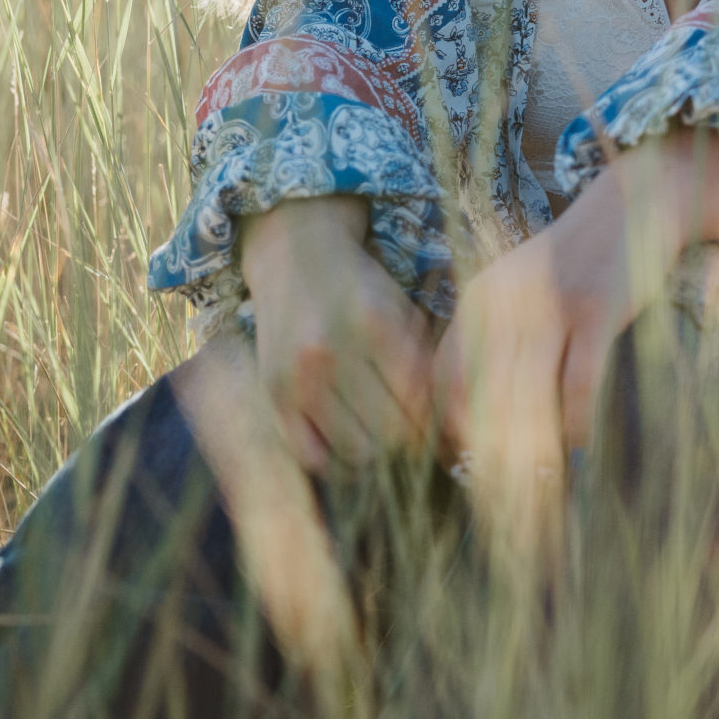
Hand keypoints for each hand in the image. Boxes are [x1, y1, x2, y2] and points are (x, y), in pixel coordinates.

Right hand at [241, 194, 435, 474]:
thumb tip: (445, 426)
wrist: (293, 258)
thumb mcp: (401, 309)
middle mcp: (330, 352)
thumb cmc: (359, 286)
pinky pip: (313, 456)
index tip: (434, 421)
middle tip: (410, 431)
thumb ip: (424, 362)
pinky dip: (337, 460)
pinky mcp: (273, 397)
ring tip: (381, 434)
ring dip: (377, 450)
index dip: (432, 420)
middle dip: (409, 437)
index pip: (418, 401)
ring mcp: (297, 378)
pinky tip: (348, 441)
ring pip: (356, 450)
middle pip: (391, 431)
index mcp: (373, 323)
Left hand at [432, 130, 718, 548]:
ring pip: (529, 399)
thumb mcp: (516, 296)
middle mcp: (503, 305)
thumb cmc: (571, 268)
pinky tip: (581, 447)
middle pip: (485, 399)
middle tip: (505, 501)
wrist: (629, 209)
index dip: (451, 435)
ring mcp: (550, 307)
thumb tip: (478, 426)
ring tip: (541, 490)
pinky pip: (579, 385)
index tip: (465, 472)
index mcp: (476, 303)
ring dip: (535, 452)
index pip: (446, 383)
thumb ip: (494, 348)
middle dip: (492, 457)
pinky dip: (578, 423)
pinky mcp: (596, 312)